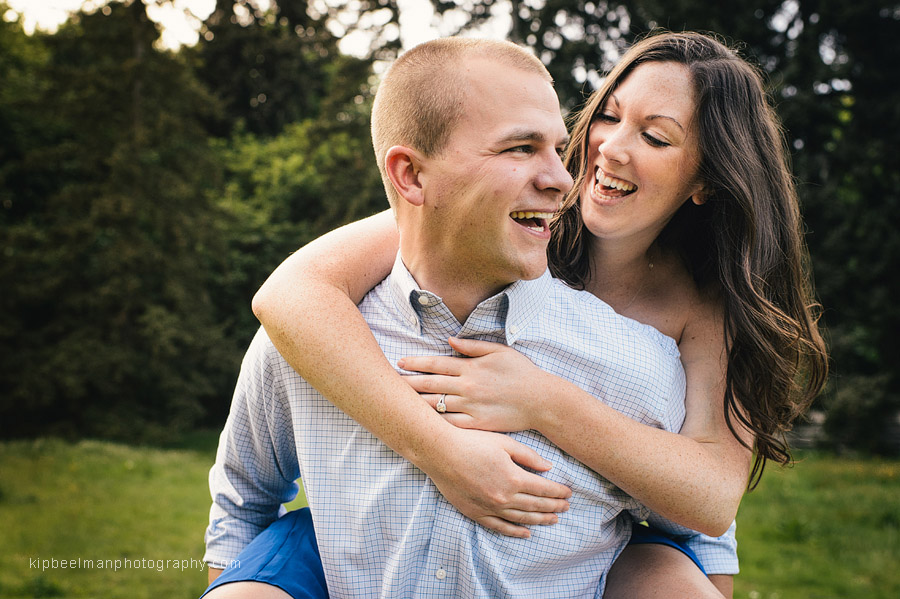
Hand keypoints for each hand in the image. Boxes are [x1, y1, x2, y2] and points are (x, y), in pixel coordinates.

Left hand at [398, 337, 549, 431]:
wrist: (541, 401)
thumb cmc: (522, 373)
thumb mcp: (499, 351)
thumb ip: (472, 346)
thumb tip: (450, 340)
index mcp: (471, 368)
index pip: (436, 364)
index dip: (416, 362)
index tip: (400, 362)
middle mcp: (467, 387)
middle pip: (430, 384)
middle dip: (408, 382)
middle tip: (389, 381)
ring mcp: (471, 407)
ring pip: (436, 405)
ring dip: (416, 402)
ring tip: (399, 401)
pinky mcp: (477, 425)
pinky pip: (451, 424)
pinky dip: (435, 422)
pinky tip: (422, 421)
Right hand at [423, 426, 570, 537]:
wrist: (440, 452)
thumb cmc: (471, 442)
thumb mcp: (504, 443)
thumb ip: (528, 456)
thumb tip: (548, 468)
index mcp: (513, 477)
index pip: (544, 488)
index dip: (558, 492)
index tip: (569, 493)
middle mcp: (504, 496)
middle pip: (536, 505)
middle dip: (554, 506)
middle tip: (566, 507)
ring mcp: (490, 507)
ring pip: (522, 519)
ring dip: (540, 520)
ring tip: (554, 519)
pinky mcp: (476, 513)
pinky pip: (500, 527)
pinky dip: (515, 532)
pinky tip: (527, 533)